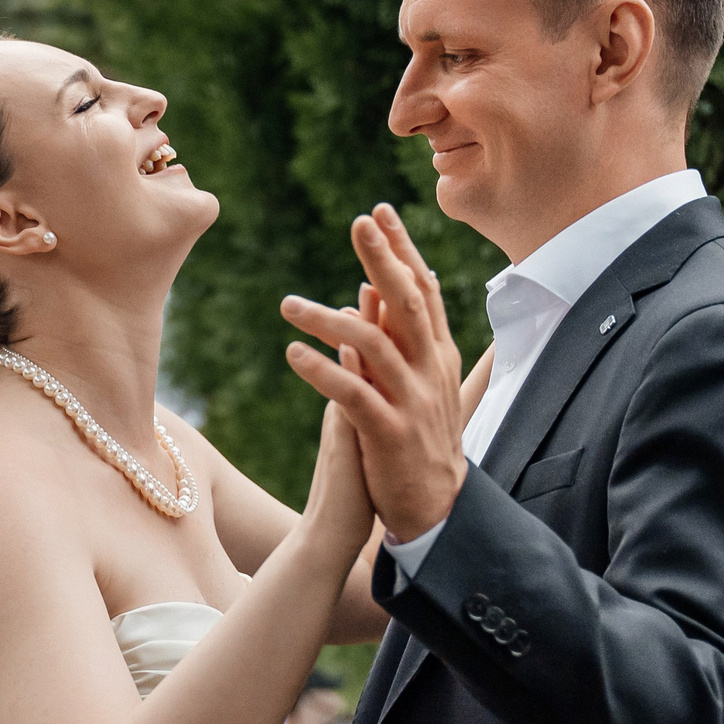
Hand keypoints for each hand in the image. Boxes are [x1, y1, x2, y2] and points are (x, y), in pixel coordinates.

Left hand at [282, 204, 468, 540]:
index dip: (401, 250)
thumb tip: (371, 292)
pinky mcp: (389, 434)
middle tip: (358, 222)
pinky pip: (354, 395)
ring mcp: (412, 403)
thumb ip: (394, 338)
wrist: (434, 510)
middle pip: (408, 304)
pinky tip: (292, 355)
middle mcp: (429, 372)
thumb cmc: (416, 443)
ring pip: (374, 346)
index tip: (378, 213)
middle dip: (384, 259)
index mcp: (436, 357)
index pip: (422, 291)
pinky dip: (324, 371)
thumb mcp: (412, 383)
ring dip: (329, 320)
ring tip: (287, 305)